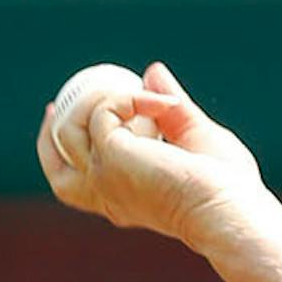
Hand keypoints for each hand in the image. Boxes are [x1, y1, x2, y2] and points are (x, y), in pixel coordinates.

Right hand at [35, 61, 267, 254]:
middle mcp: (106, 193)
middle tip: (66, 97)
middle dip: (50, 130)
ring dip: (100, 99)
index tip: (62, 112)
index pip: (77, 181)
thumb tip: (151, 71)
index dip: (62, 148)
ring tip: (148, 99)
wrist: (230, 209)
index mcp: (122, 198)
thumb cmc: (227, 188)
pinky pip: (101, 111)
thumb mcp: (196, 140)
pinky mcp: (109, 156)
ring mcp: (103, 177)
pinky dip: (130, 97)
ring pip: (68, 130)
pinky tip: (165, 104)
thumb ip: (173, 110)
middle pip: (56, 165)